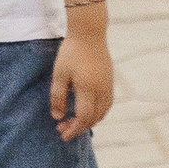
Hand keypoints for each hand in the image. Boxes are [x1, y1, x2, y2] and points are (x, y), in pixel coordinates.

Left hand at [50, 25, 113, 142]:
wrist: (89, 32)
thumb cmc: (71, 52)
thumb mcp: (59, 74)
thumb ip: (57, 96)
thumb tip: (57, 117)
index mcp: (88, 89)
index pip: (83, 117)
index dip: (73, 129)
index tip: (62, 134)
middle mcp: (102, 90)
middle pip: (93, 118)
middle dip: (79, 127)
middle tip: (63, 129)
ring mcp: (108, 86)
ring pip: (103, 112)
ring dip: (89, 121)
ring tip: (74, 122)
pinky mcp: (110, 81)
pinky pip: (107, 104)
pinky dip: (98, 113)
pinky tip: (88, 111)